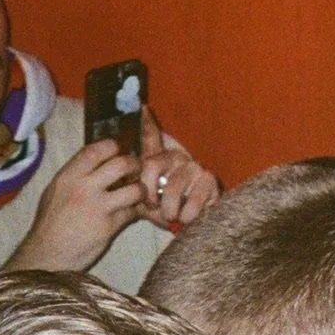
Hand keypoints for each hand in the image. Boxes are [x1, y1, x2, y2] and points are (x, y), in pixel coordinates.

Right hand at [5, 138, 141, 271]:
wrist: (47, 255)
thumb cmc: (51, 223)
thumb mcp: (55, 191)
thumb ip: (76, 175)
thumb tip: (99, 161)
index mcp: (68, 177)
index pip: (96, 150)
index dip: (112, 146)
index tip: (119, 149)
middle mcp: (83, 188)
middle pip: (121, 164)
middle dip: (135, 164)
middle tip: (136, 169)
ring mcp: (98, 207)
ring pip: (134, 189)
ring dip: (140, 190)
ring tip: (137, 193)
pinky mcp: (109, 226)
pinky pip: (132, 212)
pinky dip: (134, 211)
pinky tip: (129, 212)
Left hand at [136, 112, 218, 230]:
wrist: (192, 227)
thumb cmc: (166, 212)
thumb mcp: (146, 202)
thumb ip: (135, 190)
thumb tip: (124, 172)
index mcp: (159, 160)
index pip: (151, 136)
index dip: (147, 122)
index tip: (142, 107)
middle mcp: (176, 157)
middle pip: (151, 166)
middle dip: (149, 193)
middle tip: (154, 208)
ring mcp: (194, 166)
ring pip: (174, 185)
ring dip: (169, 208)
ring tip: (171, 217)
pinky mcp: (210, 180)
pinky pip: (196, 197)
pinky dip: (188, 212)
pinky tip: (186, 218)